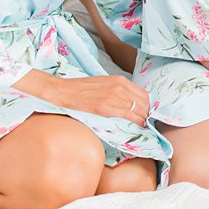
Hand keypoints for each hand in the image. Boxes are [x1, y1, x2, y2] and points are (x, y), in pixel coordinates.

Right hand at [28, 74, 149, 127]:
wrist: (62, 91)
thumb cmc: (80, 89)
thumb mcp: (103, 84)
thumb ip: (117, 90)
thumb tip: (129, 102)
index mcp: (119, 80)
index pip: (143, 94)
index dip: (146, 106)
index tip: (145, 113)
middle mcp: (119, 87)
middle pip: (143, 103)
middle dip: (146, 114)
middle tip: (144, 123)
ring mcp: (113, 97)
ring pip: (138, 111)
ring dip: (142, 120)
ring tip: (140, 127)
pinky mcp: (105, 108)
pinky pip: (128, 116)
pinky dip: (135, 123)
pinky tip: (135, 128)